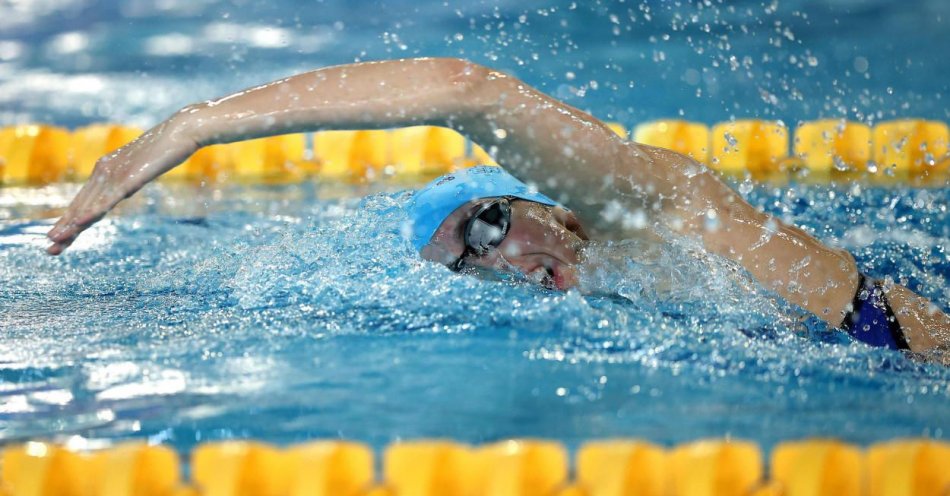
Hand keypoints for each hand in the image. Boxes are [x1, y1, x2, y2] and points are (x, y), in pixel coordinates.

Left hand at [46, 113, 198, 254]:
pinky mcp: (130, 178)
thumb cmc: (166, 147)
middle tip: (50, 249)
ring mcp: (116, 174)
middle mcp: (104, 171)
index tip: (58, 238)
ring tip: (56, 242)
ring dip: (72, 225)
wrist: (182, 130)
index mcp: (105, 168)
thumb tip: (125, 186)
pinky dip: (92, 212)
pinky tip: (80, 223)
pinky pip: (108, 199)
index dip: (69, 220)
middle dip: (65, 228)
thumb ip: (129, 176)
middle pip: (80, 206)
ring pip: (89, 205)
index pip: (83, 200)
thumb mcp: (141, 166)